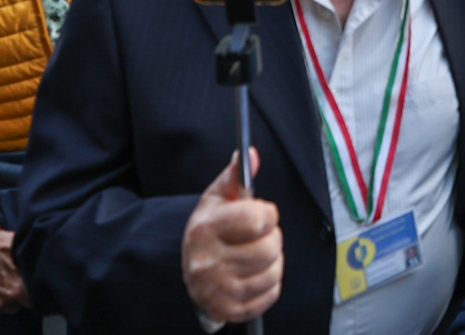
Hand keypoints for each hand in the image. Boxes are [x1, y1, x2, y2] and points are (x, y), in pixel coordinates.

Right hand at [0, 229, 27, 318]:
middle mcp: (2, 303)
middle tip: (5, 280)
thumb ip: (26, 253)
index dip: (28, 293)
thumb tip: (37, 251)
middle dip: (11, 296)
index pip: (31, 301)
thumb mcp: (12, 243)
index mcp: (18, 288)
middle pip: (14, 306)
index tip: (24, 286)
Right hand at [184, 150, 282, 327]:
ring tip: (256, 256)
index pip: (259, 218)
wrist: (190, 271)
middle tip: (259, 237)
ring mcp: (217, 289)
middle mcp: (207, 261)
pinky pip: (271, 294)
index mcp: (205, 228)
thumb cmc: (209, 231)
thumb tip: (250, 154)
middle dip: (272, 238)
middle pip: (270, 247)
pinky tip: (254, 275)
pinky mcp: (228, 310)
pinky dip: (270, 284)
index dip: (267, 214)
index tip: (261, 215)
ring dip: (272, 262)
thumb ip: (235, 176)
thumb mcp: (216, 199)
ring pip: (274, 272)